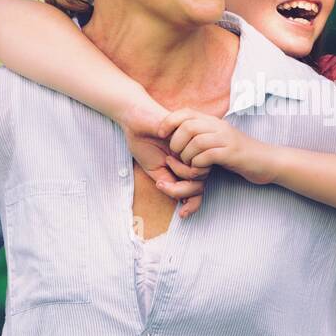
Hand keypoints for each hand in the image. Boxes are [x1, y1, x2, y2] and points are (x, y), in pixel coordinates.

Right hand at [120, 102, 208, 217]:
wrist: (136, 121)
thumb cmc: (143, 143)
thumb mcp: (156, 171)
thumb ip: (170, 185)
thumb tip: (184, 201)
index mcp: (183, 167)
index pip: (196, 189)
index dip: (193, 205)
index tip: (183, 215)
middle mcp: (192, 159)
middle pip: (200, 186)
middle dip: (182, 192)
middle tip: (162, 184)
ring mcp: (194, 150)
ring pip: (199, 177)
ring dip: (180, 175)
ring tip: (167, 162)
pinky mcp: (195, 141)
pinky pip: (196, 163)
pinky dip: (181, 165)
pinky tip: (169, 157)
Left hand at [157, 108, 279, 185]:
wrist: (267, 161)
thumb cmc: (240, 153)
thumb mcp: (219, 139)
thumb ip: (203, 134)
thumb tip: (180, 134)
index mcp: (214, 121)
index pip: (186, 112)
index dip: (169, 121)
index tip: (160, 134)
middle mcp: (219, 127)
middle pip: (188, 126)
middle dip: (176, 142)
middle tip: (176, 155)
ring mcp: (226, 139)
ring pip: (195, 142)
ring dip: (186, 156)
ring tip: (188, 164)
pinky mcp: (231, 154)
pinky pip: (207, 156)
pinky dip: (198, 164)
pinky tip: (200, 169)